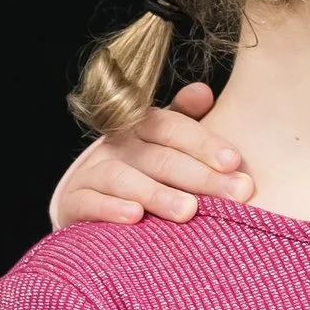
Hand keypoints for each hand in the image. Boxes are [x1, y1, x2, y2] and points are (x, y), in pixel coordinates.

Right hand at [51, 85, 256, 228]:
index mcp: (142, 127)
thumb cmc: (143, 174)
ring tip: (187, 211)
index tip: (234, 162)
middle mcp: (116, 145)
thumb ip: (186, 121)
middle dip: (200, 176)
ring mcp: (92, 172)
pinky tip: (134, 217)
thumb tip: (202, 92)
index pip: (172, 126)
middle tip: (236, 194)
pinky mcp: (73, 201)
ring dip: (157, 194)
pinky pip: (89, 202)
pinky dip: (111, 209)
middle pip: (159, 157)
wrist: (90, 204)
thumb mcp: (165, 145)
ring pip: (124, 179)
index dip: (204, 142)